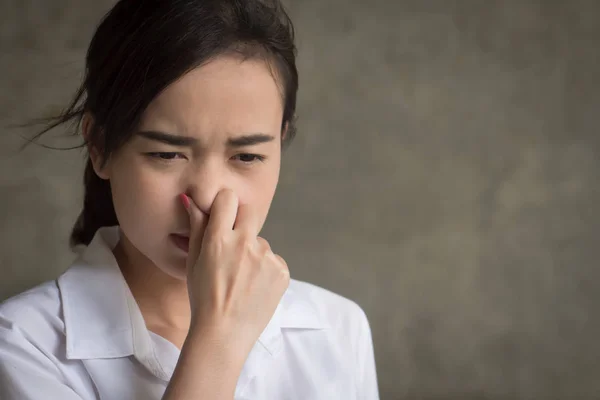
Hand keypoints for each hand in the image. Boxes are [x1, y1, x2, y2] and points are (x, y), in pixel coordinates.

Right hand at [181, 189, 289, 355]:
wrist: (224, 334)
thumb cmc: (203, 298)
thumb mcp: (193, 261)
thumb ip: (197, 227)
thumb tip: (192, 199)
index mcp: (219, 238)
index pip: (228, 198)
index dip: (224, 206)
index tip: (222, 217)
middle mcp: (245, 243)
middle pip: (249, 212)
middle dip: (241, 223)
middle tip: (233, 248)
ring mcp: (266, 257)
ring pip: (261, 242)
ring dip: (253, 253)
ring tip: (241, 279)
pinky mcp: (282, 271)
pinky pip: (273, 260)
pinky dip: (266, 270)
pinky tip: (254, 287)